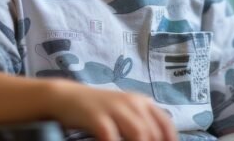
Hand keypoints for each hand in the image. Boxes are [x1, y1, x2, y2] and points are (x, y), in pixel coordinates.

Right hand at [51, 82, 176, 140]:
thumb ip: (141, 124)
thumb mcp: (124, 112)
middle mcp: (133, 103)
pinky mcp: (97, 117)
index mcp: (142, 102)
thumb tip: (155, 140)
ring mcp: (115, 108)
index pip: (166, 124)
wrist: (67, 97)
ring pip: (139, 134)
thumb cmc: (98, 110)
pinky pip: (111, 137)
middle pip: (153, 133)